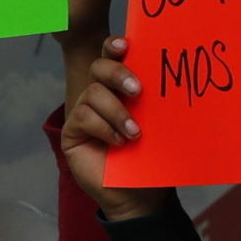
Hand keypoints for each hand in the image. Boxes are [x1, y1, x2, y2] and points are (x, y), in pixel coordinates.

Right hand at [58, 37, 172, 222]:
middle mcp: (101, 95)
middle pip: (99, 67)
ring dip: (116, 111)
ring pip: (93, 93)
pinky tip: (118, 142)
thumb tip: (168, 70)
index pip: (113, 57)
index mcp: (122, 87)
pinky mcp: (72, 133)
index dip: (115, 46)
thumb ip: (153, 98)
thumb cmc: (152, 157)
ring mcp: (84, 113)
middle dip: (117, 73)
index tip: (125, 45)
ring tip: (134, 133)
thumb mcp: (157, 123)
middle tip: (137, 91)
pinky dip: (103, 127)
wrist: (141, 195)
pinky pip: (83, 116)